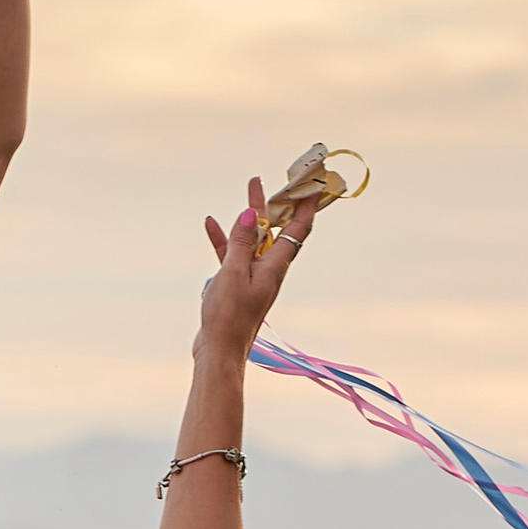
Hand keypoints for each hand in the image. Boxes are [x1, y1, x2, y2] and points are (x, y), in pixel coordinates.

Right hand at [196, 179, 316, 354]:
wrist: (218, 352)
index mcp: (275, 266)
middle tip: (283, 176)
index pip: (298, 228)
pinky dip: (225, 240)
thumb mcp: (232, 273)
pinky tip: (211, 224)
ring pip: (255, 238)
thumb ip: (240, 242)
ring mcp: (253, 277)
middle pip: (278, 228)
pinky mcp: (236, 285)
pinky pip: (233, 255)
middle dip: (279, 201)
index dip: (308, 204)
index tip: (315, 183)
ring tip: (250, 188)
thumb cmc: (229, 317)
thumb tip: (248, 215)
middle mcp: (269, 270)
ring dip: (251, 215)